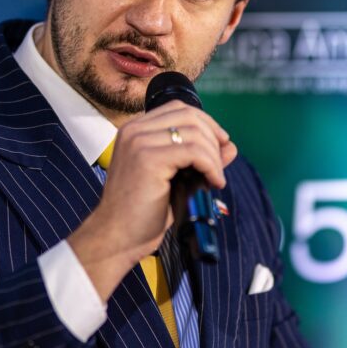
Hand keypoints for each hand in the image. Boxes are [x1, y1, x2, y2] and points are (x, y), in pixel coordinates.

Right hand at [67, 100, 237, 300]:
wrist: (116, 238)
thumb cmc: (141, 214)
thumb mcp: (174, 179)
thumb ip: (200, 158)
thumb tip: (230, 146)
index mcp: (134, 131)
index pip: (179, 109)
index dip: (206, 124)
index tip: (220, 147)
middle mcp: (133, 130)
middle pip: (189, 116)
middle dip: (213, 139)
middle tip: (219, 167)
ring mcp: (139, 142)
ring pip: (195, 133)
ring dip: (214, 157)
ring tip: (215, 180)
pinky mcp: (148, 159)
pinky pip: (194, 152)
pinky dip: (211, 166)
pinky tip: (212, 183)